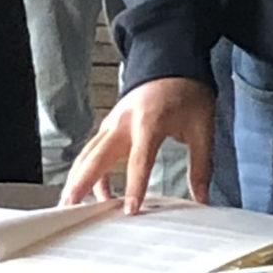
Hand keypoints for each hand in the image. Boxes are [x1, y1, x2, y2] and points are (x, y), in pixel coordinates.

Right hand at [63, 76, 214, 210]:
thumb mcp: (202, 127)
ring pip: (88, 155)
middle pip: (97, 157)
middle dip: (81, 183)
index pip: (139, 160)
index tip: (130, 210)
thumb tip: (202, 198)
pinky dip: (88, 172)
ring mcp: (112, 123)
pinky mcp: (109, 126)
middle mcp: (124, 123)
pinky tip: (94, 194)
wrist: (171, 61)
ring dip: (77, 179)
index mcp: (149, 121)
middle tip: (70, 208)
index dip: (134, 187)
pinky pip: (93, 151)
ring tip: (70, 205)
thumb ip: (201, 164)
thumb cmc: (187, 92)